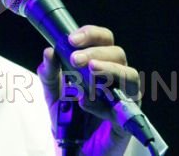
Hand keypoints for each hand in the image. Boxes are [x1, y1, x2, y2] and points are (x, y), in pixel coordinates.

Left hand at [37, 25, 140, 154]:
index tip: (71, 39)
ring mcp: (124, 97)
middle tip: (75, 59)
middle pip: (118, 52)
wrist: (75, 151)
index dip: (91, 34)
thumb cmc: (69, 119)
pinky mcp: (127, 118)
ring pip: (129, 74)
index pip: (103, 40)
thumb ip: (49, 74)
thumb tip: (48, 52)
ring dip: (108, 69)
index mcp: (99, 65)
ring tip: (90, 72)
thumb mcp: (52, 94)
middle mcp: (115, 78)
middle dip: (96, 52)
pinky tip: (86, 104)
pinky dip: (103, 102)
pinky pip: (124, 105)